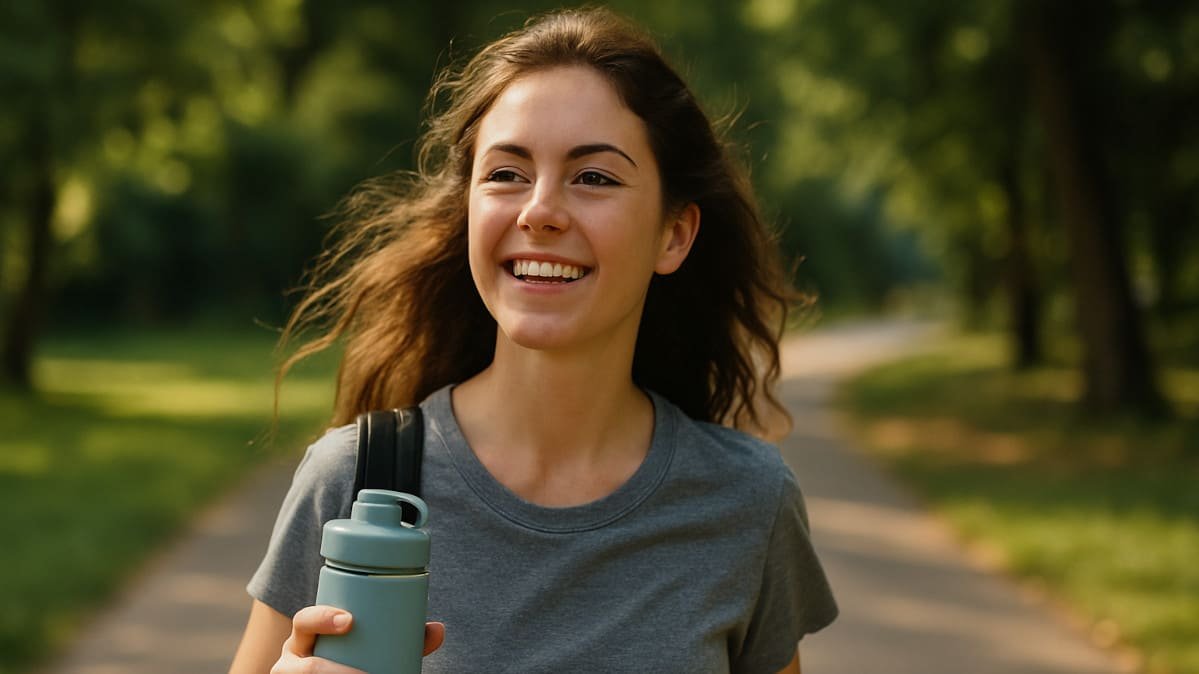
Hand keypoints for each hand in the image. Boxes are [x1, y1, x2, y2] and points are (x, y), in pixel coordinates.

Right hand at [271, 605, 445, 672]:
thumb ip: (397, 639)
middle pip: (306, 667)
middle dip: (336, 671)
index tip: (350, 621)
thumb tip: (438, 629)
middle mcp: (291, 661)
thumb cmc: (344, 660)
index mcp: (304, 638)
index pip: (303, 620)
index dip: (322, 618)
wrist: (327, 673)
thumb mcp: (360, 647)